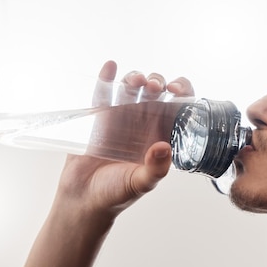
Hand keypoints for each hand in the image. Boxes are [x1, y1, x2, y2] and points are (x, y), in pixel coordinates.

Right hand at [56, 60, 195, 216]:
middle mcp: (143, 125)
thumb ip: (155, 168)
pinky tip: (110, 66)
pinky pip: (104, 94)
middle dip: (158, 82)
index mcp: (160, 136)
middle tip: (154, 86)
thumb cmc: (116, 194)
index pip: (178, 109)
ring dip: (135, 78)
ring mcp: (121, 120)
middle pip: (156, 92)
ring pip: (132, 89)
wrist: (84, 200)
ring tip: (135, 80)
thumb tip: (164, 146)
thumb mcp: (141, 183)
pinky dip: (107, 78)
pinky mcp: (99, 119)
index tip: (177, 90)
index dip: (182, 94)